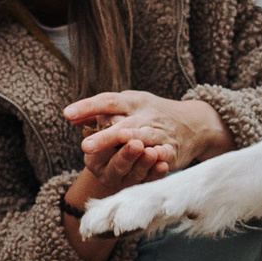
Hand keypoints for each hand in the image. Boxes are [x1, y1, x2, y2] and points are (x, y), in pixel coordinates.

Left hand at [63, 92, 230, 189]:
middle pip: (122, 124)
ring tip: (121, 148)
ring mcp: (160, 131)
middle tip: (84, 146)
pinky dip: (160, 155)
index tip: (67, 114)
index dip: (88, 107)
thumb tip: (69, 118)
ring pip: (144, 137)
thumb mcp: (128, 106)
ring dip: (132, 143)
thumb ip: (99, 113)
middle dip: (105, 136)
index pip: (107, 101)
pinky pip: (165, 151)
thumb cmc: (151, 114)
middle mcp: (145, 114)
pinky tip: (153, 159)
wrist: (194, 122)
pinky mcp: (172, 148)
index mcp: (131, 102)